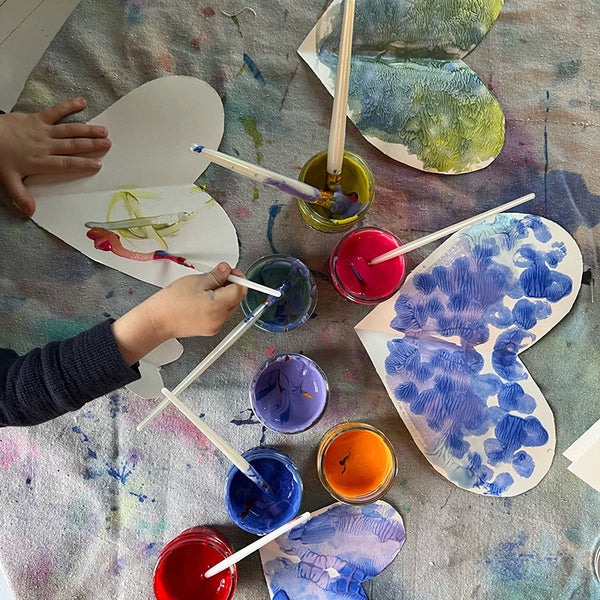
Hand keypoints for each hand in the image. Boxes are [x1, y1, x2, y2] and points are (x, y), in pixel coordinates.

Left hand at [0, 98, 110, 215]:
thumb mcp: (8, 180)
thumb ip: (21, 196)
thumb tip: (30, 212)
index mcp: (40, 162)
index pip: (66, 164)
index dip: (82, 164)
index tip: (98, 164)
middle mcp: (45, 146)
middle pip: (72, 146)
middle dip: (91, 145)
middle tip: (108, 144)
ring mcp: (42, 131)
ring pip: (69, 130)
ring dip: (87, 130)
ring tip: (103, 131)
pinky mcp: (37, 118)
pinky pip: (55, 111)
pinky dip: (69, 106)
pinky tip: (82, 103)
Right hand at [111, 263, 247, 364]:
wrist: (157, 321)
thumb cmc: (171, 302)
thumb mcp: (196, 281)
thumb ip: (216, 275)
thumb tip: (227, 270)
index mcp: (217, 305)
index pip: (240, 290)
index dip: (237, 278)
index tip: (230, 272)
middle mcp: (219, 318)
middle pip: (236, 299)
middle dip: (231, 286)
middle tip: (218, 277)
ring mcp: (215, 326)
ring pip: (229, 306)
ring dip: (224, 295)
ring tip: (206, 289)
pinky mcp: (210, 329)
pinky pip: (221, 315)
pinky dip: (217, 305)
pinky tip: (203, 299)